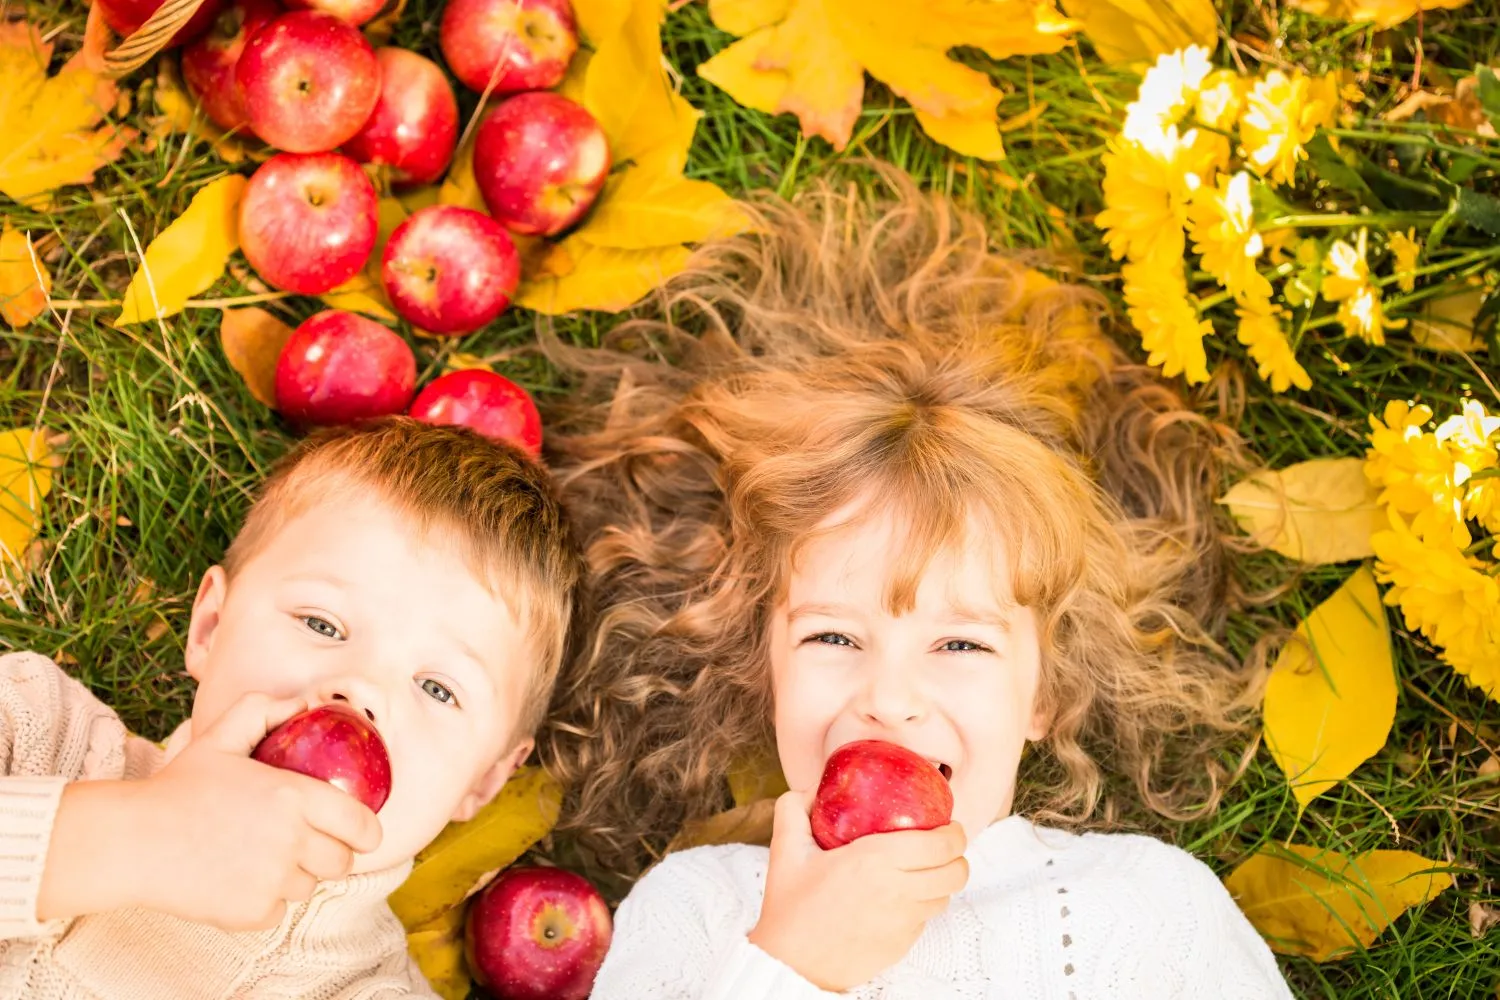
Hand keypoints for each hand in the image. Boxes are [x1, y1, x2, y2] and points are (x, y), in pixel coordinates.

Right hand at [40, 693, 382, 930]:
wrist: (132, 841)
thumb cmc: (178, 787)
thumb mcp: (220, 738)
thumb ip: (262, 713)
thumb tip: (302, 703)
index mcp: (294, 796)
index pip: (363, 826)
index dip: (366, 832)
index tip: (359, 833)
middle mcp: (291, 840)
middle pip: (342, 863)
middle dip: (330, 854)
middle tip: (304, 844)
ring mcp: (272, 880)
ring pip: (309, 887)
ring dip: (294, 877)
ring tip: (259, 857)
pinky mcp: (251, 913)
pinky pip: (278, 912)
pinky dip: (264, 902)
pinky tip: (236, 879)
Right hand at [747, 790, 967, 991]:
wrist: (791, 964)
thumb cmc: (790, 909)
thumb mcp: (785, 850)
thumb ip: (794, 809)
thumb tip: (812, 789)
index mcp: (875, 861)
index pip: (941, 845)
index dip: (954, 832)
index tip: (947, 824)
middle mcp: (897, 892)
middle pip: (956, 871)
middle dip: (957, 855)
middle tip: (942, 845)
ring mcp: (903, 923)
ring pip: (945, 897)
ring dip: (942, 880)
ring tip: (924, 870)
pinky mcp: (902, 945)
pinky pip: (926, 919)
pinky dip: (922, 904)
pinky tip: (900, 897)